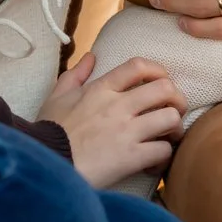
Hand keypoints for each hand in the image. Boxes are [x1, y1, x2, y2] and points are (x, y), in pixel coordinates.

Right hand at [38, 54, 186, 188]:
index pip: (139, 66)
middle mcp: (118, 106)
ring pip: (170, 118)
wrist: (45, 164)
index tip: (162, 81)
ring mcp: (126, 132)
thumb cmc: (49, 131)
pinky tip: (155, 161)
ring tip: (168, 136)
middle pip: (165, 89)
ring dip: (174, 128)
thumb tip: (91, 56)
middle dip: (176, 98)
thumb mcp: (57, 97)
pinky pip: (163, 151)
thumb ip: (76, 74)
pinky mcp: (130, 158)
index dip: (158, 70)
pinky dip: (164, 157)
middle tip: (173, 110)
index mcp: (101, 89)